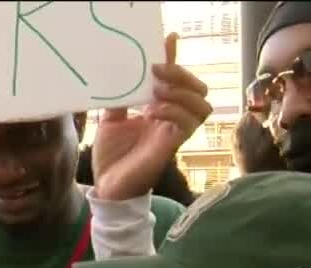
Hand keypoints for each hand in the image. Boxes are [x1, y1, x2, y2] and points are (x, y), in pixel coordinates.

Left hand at [92, 34, 211, 201]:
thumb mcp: (110, 120)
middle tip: (157, 70)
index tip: (169, 39)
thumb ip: (119, 99)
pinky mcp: (172, 146)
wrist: (108, 185)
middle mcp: (172, 119)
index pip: (175, 80)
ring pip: (202, 106)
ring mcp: (175, 132)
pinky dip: (173, 111)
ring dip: (181, 93)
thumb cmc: (111, 156)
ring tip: (157, 92)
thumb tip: (117, 75)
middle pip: (198, 89)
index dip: (175, 59)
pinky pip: (188, 124)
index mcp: (159, 109)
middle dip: (182, 74)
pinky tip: (154, 112)